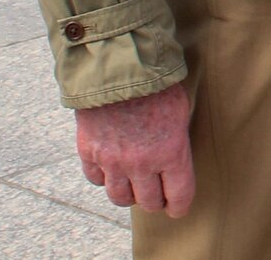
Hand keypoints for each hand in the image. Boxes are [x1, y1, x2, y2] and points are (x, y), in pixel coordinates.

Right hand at [75, 83, 195, 216]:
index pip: (178, 197)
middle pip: (149, 202)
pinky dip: (104, 177)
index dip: (179, 206)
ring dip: (129, 193)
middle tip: (156, 191)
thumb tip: (176, 160)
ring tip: (133, 182)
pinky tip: (111, 166)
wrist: (118, 64)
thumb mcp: (181, 110)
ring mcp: (112, 160)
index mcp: (171, 152)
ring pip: (120, 197)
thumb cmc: (157, 84)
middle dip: (155, 199)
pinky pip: (96, 179)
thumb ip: (177, 140)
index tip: (177, 206)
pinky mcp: (89, 151)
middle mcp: (141, 163)